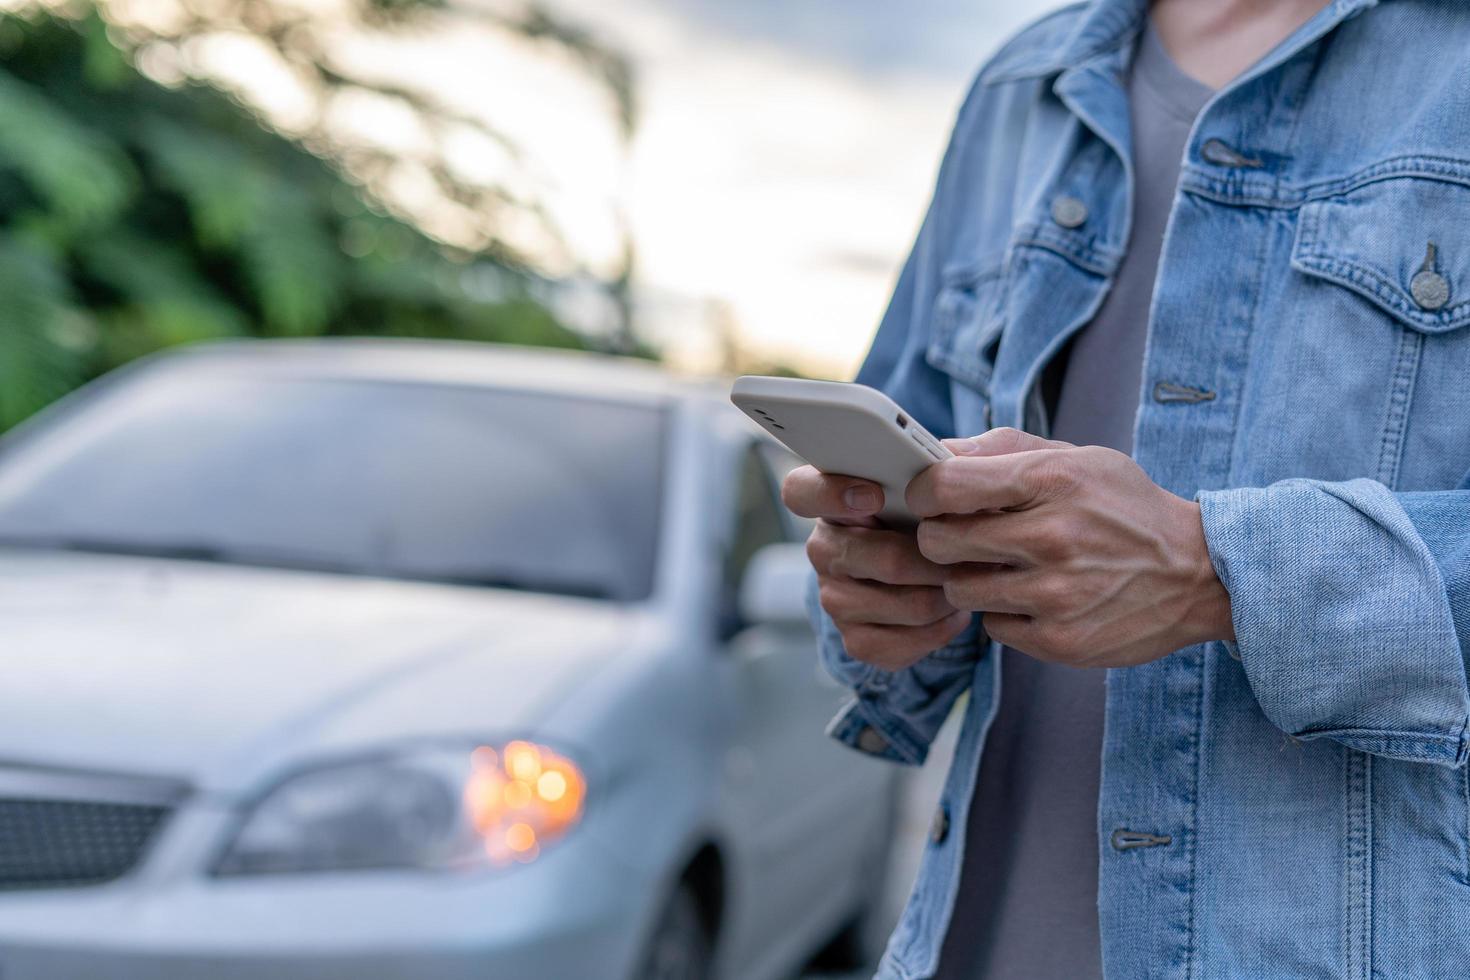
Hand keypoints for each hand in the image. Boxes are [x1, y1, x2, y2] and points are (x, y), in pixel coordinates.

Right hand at [782, 466, 970, 670]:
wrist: (935, 573)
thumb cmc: (933, 515)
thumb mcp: (939, 481)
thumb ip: (942, 461)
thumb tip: (954, 461)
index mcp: (833, 499)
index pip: (801, 492)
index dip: (831, 494)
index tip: (875, 496)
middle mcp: (824, 549)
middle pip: (867, 557)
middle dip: (927, 557)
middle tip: (966, 550)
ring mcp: (835, 598)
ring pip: (894, 604)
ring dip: (941, 596)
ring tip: (965, 581)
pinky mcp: (855, 639)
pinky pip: (897, 644)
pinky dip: (937, 631)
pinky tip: (952, 613)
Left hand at [906, 428, 1233, 668]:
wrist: (1199, 574)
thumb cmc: (1126, 507)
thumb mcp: (1077, 458)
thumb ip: (1003, 451)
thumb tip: (936, 453)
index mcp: (1052, 482)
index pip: (946, 486)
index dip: (924, 492)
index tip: (930, 497)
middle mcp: (1051, 539)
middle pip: (938, 543)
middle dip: (940, 538)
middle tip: (962, 536)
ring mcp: (1055, 596)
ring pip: (959, 590)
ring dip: (971, 579)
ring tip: (1003, 567)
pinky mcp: (1060, 640)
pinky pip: (993, 626)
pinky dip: (1004, 613)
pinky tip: (1035, 598)